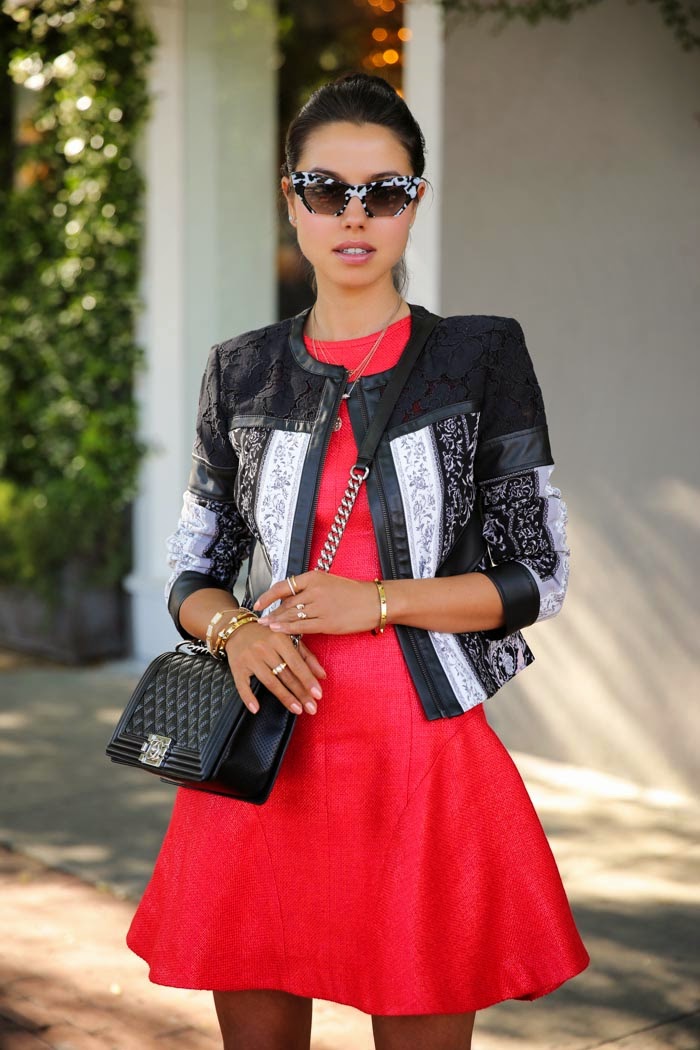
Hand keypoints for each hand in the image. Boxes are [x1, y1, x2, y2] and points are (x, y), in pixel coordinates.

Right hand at [224, 620, 325, 715]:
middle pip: (286, 675)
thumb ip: (307, 657)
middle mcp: (265, 648)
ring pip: (270, 682)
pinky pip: (243, 685)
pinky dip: (248, 698)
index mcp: (280, 639)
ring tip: (297, 710)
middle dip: (300, 693)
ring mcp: (250, 658)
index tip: (318, 695)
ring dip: (285, 698)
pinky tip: (256, 709)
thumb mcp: (289, 639)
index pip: (297, 663)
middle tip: (312, 708)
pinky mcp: (237, 667)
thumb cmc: (268, 635)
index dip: (308, 680)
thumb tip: (322, 675)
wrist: (238, 628)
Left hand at [254, 572, 381, 635]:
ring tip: (265, 625)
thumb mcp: (329, 582)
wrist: (374, 602)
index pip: (284, 586)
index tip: (258, 603)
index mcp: (314, 577)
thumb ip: (309, 588)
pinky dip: (287, 628)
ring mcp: (320, 607)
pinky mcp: (327, 622)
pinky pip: (302, 626)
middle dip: (272, 611)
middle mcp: (315, 590)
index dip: (267, 596)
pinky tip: (277, 630)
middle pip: (286, 602)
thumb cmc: (353, 592)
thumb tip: (290, 597)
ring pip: (292, 615)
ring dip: (277, 621)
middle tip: (260, 619)